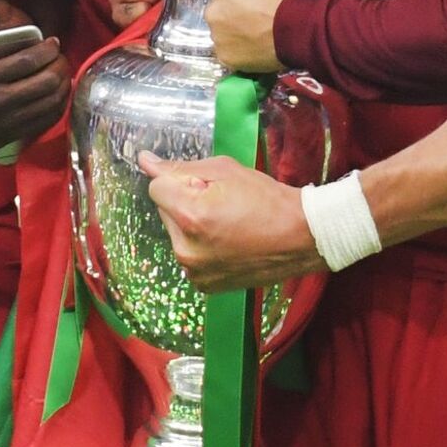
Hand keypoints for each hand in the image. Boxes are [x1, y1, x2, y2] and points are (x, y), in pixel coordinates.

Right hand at [0, 2, 69, 163]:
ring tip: (61, 74)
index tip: (52, 41)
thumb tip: (14, 39)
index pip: (29, 60)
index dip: (47, 49)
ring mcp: (10, 121)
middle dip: (60, 65)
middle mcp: (2, 100)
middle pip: (47, 81)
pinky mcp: (13, 136)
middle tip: (58, 57)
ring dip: (63, 85)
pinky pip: (46, 121)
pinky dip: (57, 106)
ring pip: (52, 102)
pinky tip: (55, 96)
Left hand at [141, 153, 322, 292]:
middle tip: (220, 203)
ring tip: (227, 223)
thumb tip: (144, 161)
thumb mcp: (224, 171)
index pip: (156, 187)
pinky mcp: (204, 285)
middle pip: (165, 211)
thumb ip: (180, 168)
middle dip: (184, 202)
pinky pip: (189, 254)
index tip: (206, 186)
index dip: (180, 180)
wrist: (302, 238)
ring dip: (190, 225)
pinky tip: (227, 241)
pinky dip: (200, 246)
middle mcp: (186, 248)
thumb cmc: (266, 199)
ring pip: (175, 233)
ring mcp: (194, 271)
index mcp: (190, 216)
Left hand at [205, 0, 302, 72]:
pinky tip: (256, 50)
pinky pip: (230, 54)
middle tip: (254, 21)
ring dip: (236, 35)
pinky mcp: (225, 57)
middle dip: (234, 16)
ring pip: (224, 35)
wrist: (297, 30)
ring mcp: (217, 37)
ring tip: (257, 38)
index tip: (252, 2)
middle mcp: (213, 12)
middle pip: (220, 13)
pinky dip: (241, 53)